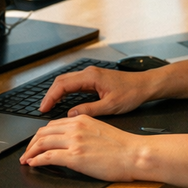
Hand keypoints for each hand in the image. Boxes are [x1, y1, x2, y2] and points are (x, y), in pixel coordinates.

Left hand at [19, 115, 144, 181]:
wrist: (135, 154)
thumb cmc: (123, 147)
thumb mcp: (100, 130)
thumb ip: (84, 132)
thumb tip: (73, 141)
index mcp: (82, 119)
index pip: (53, 125)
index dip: (40, 135)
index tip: (36, 143)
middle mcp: (76, 127)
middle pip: (43, 132)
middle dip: (31, 143)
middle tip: (26, 152)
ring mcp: (75, 142)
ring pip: (42, 143)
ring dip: (30, 152)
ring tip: (26, 160)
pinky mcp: (75, 157)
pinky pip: (48, 157)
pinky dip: (37, 160)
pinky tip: (33, 164)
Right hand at [39, 65, 158, 116]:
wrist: (144, 85)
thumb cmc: (131, 93)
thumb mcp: (110, 106)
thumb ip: (89, 110)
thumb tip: (71, 115)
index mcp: (91, 77)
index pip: (63, 85)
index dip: (51, 97)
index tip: (44, 108)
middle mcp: (89, 73)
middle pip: (62, 81)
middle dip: (50, 94)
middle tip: (42, 109)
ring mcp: (91, 75)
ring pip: (67, 81)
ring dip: (56, 92)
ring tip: (49, 106)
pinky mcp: (94, 79)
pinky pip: (74, 84)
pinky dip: (65, 92)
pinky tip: (63, 101)